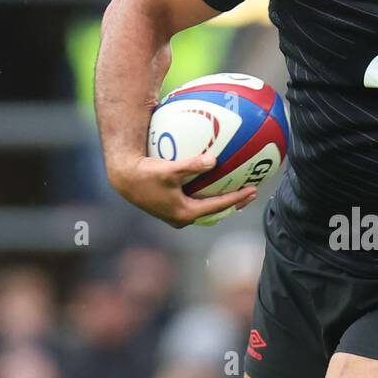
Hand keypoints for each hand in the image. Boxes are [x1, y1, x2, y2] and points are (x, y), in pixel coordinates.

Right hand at [108, 152, 258, 228]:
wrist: (124, 178)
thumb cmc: (145, 173)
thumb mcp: (169, 170)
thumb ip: (191, 165)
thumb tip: (213, 160)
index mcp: (185, 213)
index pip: (218, 206)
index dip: (237, 198)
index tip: (253, 190)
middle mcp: (182, 217)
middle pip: (216, 211)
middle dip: (235, 202)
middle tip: (252, 193)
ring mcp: (176, 214)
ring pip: (207, 209)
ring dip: (222, 201)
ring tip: (239, 191)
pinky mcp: (171, 207)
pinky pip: (197, 202)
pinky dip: (208, 195)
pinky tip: (214, 182)